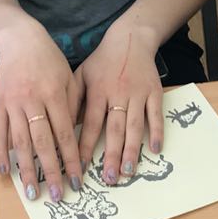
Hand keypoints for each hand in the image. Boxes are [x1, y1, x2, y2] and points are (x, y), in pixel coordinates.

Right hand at [0, 21, 83, 201]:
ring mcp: (11, 102)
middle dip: (51, 171)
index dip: (72, 159)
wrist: (19, 39)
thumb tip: (76, 139)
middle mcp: (31, 100)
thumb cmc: (49, 59)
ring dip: (26, 169)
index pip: (65, 134)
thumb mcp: (68, 77)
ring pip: (19, 142)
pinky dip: (1, 153)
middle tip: (57, 195)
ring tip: (32, 191)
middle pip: (42, 142)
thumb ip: (72, 105)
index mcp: (53, 93)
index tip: (78, 180)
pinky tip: (6, 172)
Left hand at [77, 22, 163, 185]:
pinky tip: (154, 150)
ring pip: (135, 126)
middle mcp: (118, 93)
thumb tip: (61, 126)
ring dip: (132, 150)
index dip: (85, 145)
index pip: (90, 123)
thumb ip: (71, 98)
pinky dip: (157, 132)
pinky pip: (156, 115)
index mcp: (98, 90)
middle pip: (114, 129)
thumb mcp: (81, 74)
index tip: (80, 167)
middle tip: (108, 179)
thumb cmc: (102, 61)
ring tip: (127, 171)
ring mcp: (138, 93)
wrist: (130, 39)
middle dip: (111, 155)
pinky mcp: (155, 92)